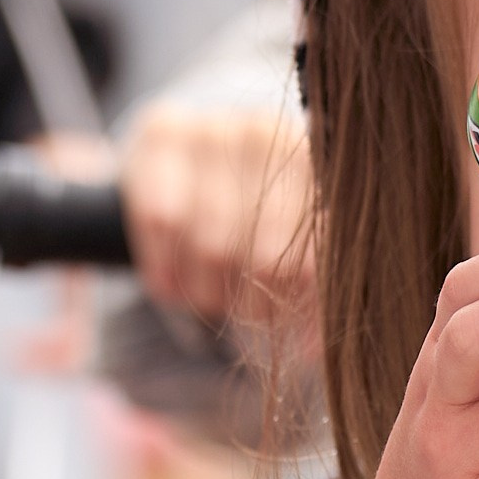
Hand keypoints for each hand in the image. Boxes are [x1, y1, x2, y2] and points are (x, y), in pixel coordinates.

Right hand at [121, 105, 314, 331]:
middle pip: (264, 255)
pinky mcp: (162, 129)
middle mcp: (269, 133)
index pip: (317, 247)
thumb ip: (314, 289)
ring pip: (210, 245)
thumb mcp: (296, 246)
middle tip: (247, 311)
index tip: (293, 329)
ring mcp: (216, 125)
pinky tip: (171, 283)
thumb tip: (316, 353)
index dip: (303, 299)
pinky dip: (165, 270)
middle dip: (254, 303)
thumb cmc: (257, 215)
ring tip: (210, 296)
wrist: (196, 155)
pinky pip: (160, 221)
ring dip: (207, 293)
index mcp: (317, 163)